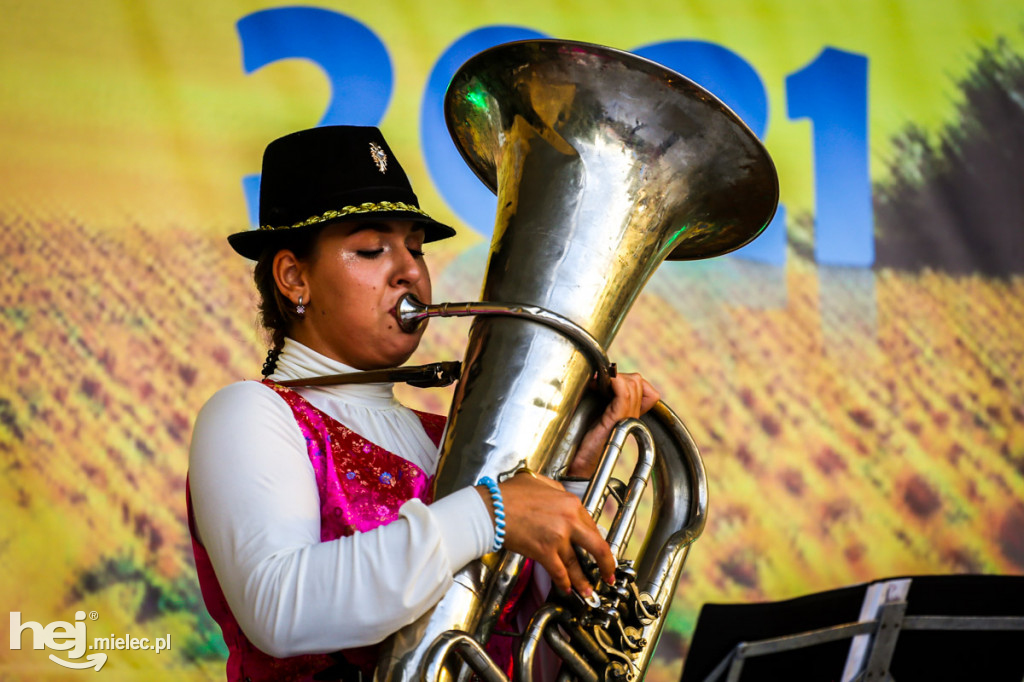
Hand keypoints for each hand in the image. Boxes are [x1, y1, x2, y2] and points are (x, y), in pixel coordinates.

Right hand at [476, 473, 615, 597]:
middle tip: (608, 574)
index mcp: (570, 502)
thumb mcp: (538, 482)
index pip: (591, 524)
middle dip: (606, 564)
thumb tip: (560, 497)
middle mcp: (569, 520)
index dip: (596, 539)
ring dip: (583, 580)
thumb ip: (555, 489)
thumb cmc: (508, 495)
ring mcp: (558, 537)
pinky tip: (566, 588)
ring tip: (588, 590)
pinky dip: (564, 582)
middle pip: (597, 547)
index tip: (599, 549)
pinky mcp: (544, 551)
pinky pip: (559, 571)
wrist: (491, 508)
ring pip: (577, 564)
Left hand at [567, 372, 659, 477]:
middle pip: (637, 382)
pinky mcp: (614, 420)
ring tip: (595, 382)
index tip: (608, 381)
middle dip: (617, 375)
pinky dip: (614, 383)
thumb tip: (599, 376)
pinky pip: (623, 395)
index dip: (631, 380)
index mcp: (629, 414)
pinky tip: (600, 384)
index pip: (648, 391)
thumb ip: (604, 398)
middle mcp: (631, 416)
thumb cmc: (583, 441)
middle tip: (597, 381)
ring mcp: (625, 418)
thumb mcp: (596, 413)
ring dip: (613, 377)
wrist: (579, 463)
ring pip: (632, 385)